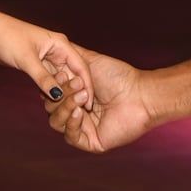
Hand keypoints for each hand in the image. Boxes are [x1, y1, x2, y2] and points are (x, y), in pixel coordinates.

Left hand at [0, 10, 92, 109]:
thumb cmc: (9, 38)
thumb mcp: (27, 60)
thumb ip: (44, 78)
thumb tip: (58, 96)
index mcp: (61, 44)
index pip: (81, 67)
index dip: (87, 86)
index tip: (88, 104)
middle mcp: (59, 50)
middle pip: (74, 74)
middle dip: (78, 91)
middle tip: (81, 111)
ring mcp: (50, 57)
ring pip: (63, 78)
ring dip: (66, 92)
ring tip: (71, 109)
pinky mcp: (40, 64)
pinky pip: (52, 79)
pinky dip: (54, 89)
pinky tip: (56, 102)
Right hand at [45, 46, 160, 152]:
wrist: (139, 94)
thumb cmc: (118, 76)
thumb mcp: (87, 61)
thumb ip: (68, 56)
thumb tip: (51, 48)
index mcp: (74, 95)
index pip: (50, 94)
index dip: (52, 85)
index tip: (62, 74)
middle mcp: (76, 112)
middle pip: (50, 107)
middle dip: (61, 94)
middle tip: (78, 84)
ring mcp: (83, 128)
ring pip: (56, 122)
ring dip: (65, 107)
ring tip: (83, 96)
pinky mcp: (90, 142)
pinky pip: (69, 136)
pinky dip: (71, 123)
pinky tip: (79, 112)